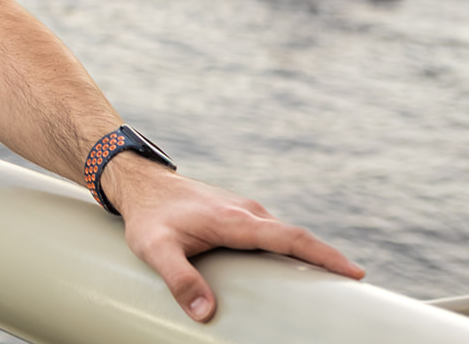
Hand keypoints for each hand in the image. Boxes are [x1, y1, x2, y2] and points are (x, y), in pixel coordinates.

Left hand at [106, 158, 364, 321]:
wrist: (137, 182)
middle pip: (296, 238)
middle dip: (327, 261)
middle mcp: (247, 212)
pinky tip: (291, 270)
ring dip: (308, 256)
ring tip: (330, 286)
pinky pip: (271, 234)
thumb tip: (205, 313)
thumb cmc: (146, 216)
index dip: (324, 256)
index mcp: (236, 220)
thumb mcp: (154, 249)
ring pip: (284, 236)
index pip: (291, 238)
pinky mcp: (236, 215)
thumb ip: (179, 279)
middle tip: (354, 289)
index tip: (356, 273)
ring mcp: (243, 211)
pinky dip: (288, 250)